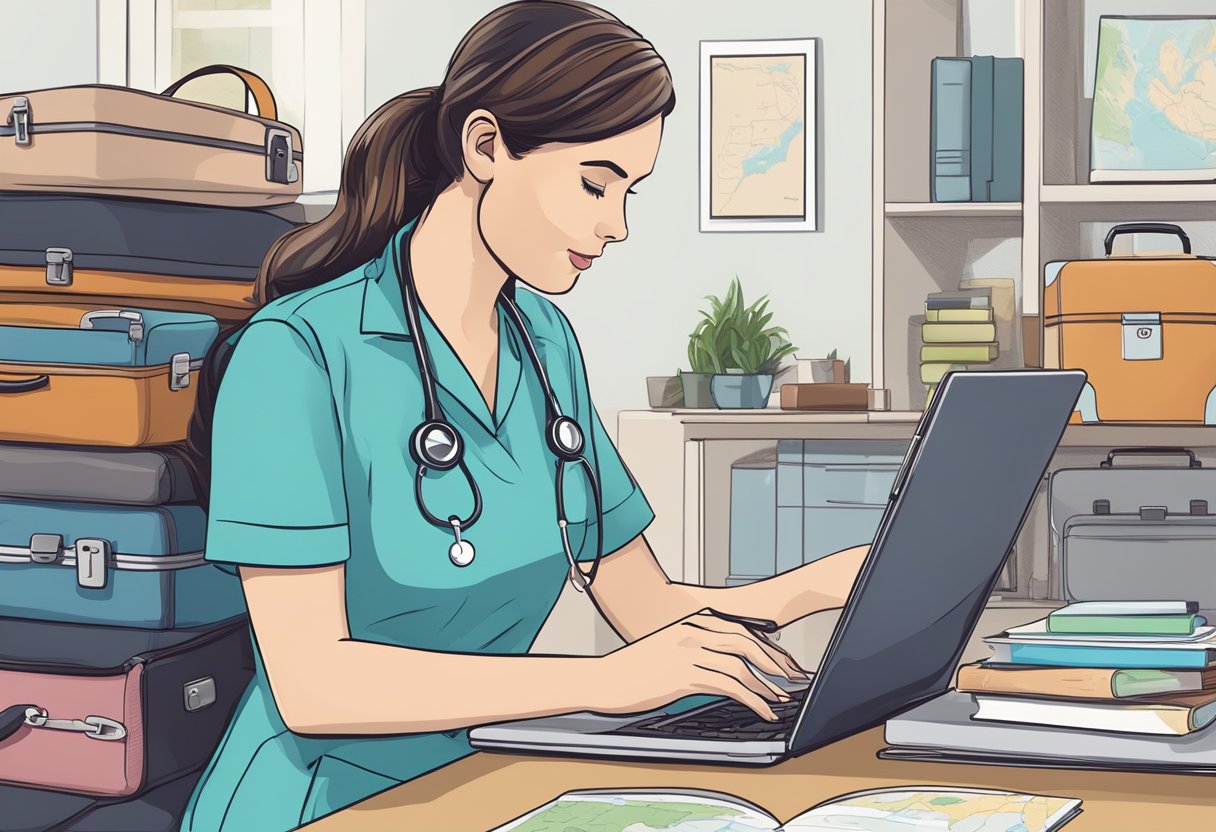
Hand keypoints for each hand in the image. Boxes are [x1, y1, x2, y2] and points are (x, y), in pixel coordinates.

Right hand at [592, 608, 810, 721]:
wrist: (603, 679)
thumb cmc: (631, 668)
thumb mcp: (665, 647)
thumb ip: (693, 646)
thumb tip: (720, 661)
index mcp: (690, 622)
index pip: (740, 629)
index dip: (766, 646)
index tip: (784, 661)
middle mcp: (692, 632)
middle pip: (746, 642)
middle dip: (774, 662)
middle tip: (793, 678)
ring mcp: (688, 653)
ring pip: (740, 666)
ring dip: (766, 685)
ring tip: (780, 700)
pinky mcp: (684, 676)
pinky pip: (728, 687)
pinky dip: (751, 699)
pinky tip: (761, 710)